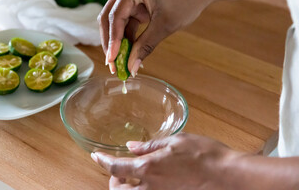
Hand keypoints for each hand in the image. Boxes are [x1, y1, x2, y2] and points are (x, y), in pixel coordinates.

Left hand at [91, 133, 245, 189]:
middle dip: (112, 181)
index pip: (116, 167)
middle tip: (117, 171)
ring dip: (125, 189)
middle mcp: (150, 187)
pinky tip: (150, 183)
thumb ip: (150, 145)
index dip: (103, 161)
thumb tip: (132, 146)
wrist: (229, 177)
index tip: (96, 156)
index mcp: (149, 168)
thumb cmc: (205, 155)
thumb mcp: (176, 141)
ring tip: (130, 179)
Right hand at [97, 0, 214, 75]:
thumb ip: (145, 46)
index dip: (112, 41)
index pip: (115, 17)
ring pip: (115, 21)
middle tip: (112, 64)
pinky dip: (127, 36)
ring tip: (120, 61)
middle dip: (110, 42)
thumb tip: (132, 67)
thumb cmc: (187, 1)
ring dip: (117, 41)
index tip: (112, 60)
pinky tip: (129, 52)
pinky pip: (126, 21)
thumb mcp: (165, 26)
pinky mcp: (134, 1)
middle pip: (108, 18)